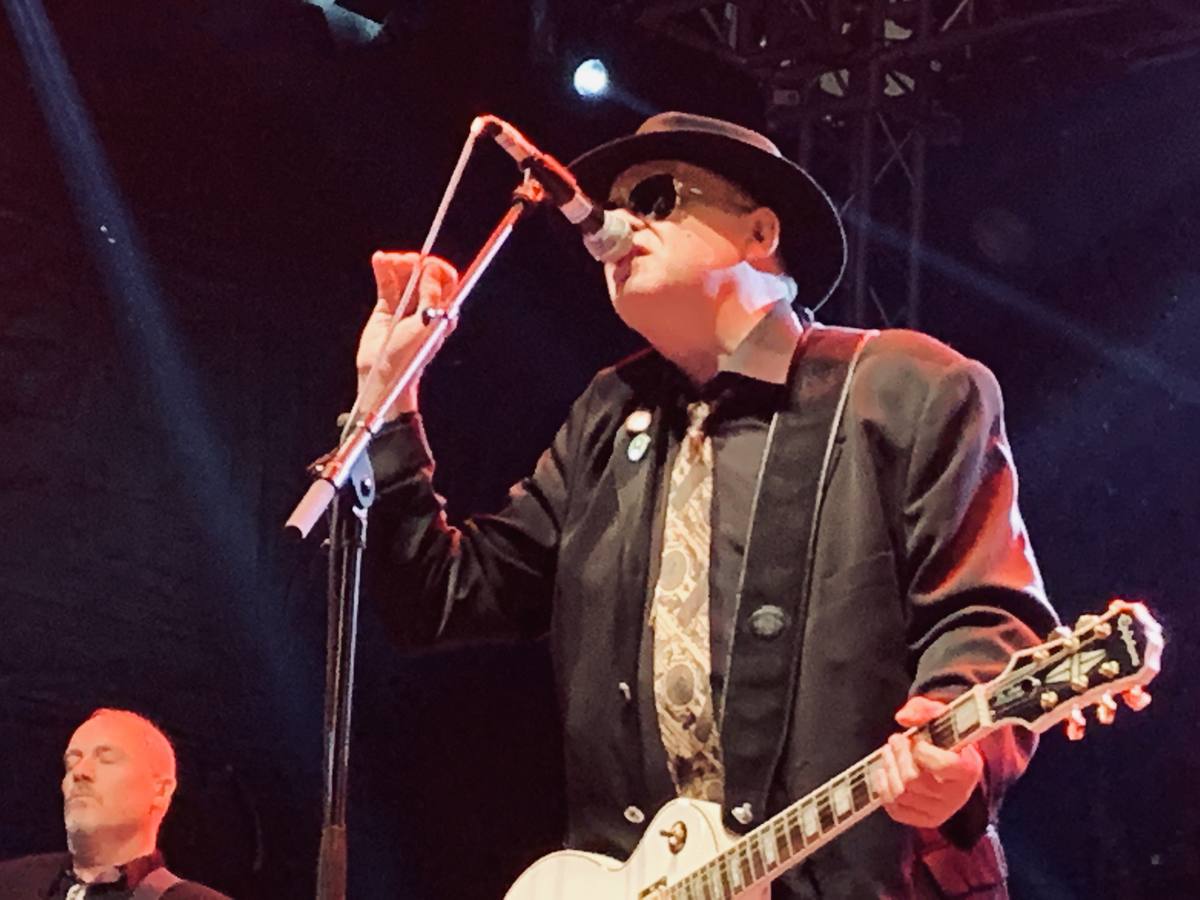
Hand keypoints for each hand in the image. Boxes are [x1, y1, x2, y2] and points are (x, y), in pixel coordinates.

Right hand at [356, 251, 458, 417]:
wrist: (384, 373)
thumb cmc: (410, 355)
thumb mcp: (425, 325)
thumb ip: (430, 297)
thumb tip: (432, 269)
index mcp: (442, 311)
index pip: (446, 281)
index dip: (437, 268)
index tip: (426, 264)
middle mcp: (425, 306)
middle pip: (423, 274)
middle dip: (416, 264)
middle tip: (408, 261)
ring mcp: (406, 305)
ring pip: (404, 276)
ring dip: (397, 264)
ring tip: (387, 260)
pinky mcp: (386, 308)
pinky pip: (386, 284)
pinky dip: (383, 270)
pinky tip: (379, 259)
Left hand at [875, 696, 983, 828]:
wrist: (955, 763)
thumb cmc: (948, 739)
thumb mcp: (942, 717)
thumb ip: (924, 709)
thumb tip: (902, 717)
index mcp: (967, 770)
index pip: (941, 765)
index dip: (921, 750)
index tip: (916, 739)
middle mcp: (957, 796)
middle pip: (913, 779)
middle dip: (898, 756)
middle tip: (895, 740)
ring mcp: (940, 811)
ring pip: (901, 794)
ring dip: (888, 769)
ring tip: (888, 753)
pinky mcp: (925, 820)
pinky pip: (896, 810)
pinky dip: (884, 789)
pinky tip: (884, 772)